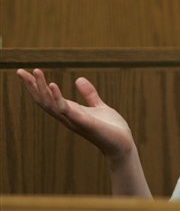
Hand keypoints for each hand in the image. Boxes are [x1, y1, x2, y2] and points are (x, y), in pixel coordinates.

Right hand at [17, 68, 134, 160]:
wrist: (123, 144)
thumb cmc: (110, 128)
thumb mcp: (99, 106)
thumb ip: (89, 94)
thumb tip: (78, 79)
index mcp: (71, 112)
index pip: (48, 98)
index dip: (36, 86)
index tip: (25, 73)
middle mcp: (68, 117)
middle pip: (44, 101)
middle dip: (32, 86)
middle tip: (20, 71)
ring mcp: (74, 120)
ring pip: (51, 104)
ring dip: (42, 88)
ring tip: (36, 72)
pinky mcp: (85, 122)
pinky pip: (67, 110)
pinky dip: (58, 98)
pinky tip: (53, 85)